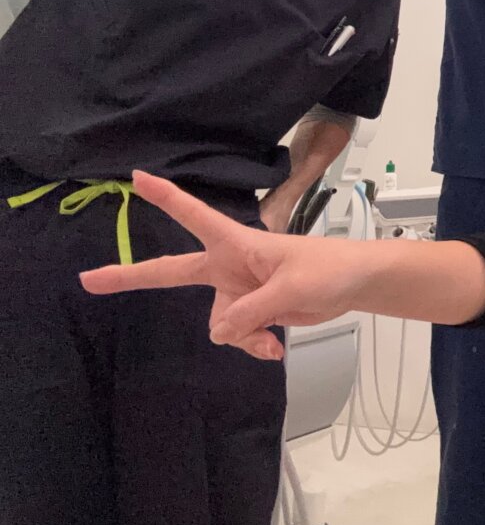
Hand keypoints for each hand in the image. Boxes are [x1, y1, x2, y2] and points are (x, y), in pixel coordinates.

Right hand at [80, 172, 361, 359]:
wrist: (354, 285)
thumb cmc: (329, 268)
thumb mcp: (291, 288)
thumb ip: (251, 310)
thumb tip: (218, 331)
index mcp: (238, 244)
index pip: (195, 216)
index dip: (167, 198)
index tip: (137, 177)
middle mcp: (230, 266)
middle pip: (173, 272)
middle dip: (132, 276)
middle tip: (89, 279)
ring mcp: (239, 290)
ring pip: (218, 323)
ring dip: (242, 334)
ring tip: (271, 335)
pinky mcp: (252, 312)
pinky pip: (237, 335)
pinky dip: (253, 344)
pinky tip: (274, 347)